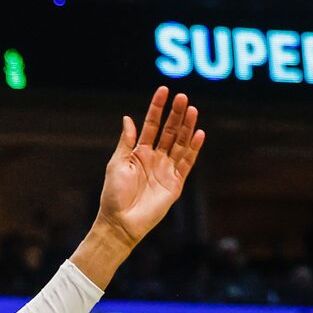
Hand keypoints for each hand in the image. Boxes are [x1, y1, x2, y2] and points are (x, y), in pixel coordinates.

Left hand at [95, 87, 203, 250]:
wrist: (121, 221)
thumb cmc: (114, 194)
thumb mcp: (117, 164)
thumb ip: (126, 142)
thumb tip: (128, 118)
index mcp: (138, 152)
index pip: (151, 125)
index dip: (157, 108)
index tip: (163, 90)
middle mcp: (154, 158)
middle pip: (168, 131)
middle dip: (176, 114)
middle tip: (183, 97)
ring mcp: (166, 169)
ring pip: (180, 143)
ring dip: (187, 127)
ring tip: (192, 109)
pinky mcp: (175, 183)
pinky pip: (187, 162)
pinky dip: (193, 148)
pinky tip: (198, 133)